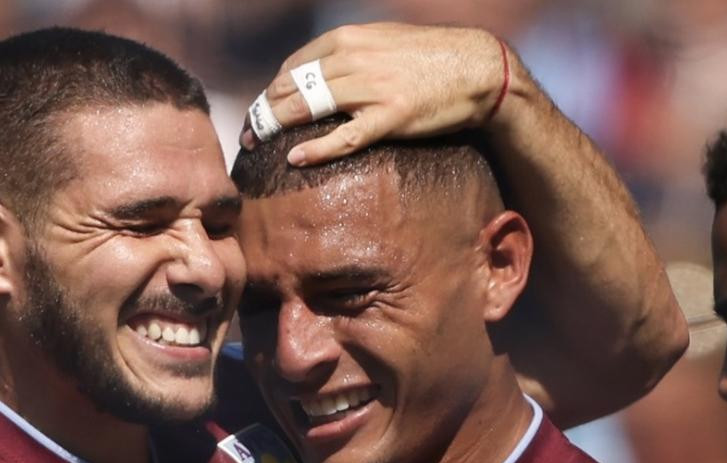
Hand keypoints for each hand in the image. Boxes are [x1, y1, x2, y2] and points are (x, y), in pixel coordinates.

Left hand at [240, 22, 511, 165]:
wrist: (478, 69)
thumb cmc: (428, 60)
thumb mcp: (381, 44)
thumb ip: (347, 56)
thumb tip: (315, 77)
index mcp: (348, 39)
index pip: (292, 67)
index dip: (270, 92)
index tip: (260, 112)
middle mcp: (354, 59)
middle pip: (291, 87)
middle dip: (263, 111)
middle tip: (249, 134)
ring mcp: (371, 88)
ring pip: (308, 108)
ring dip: (276, 128)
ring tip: (258, 145)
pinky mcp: (390, 116)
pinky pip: (344, 136)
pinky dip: (316, 148)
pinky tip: (294, 158)